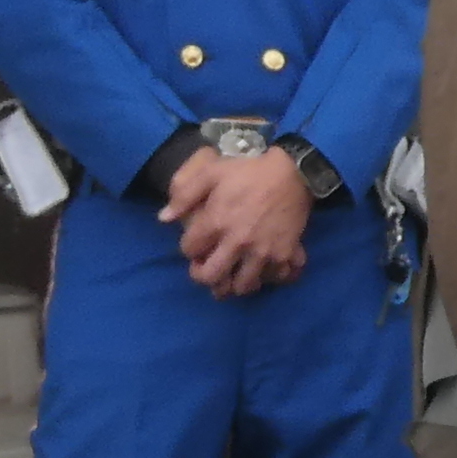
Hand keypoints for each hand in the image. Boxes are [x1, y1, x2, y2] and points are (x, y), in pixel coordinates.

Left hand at [164, 144, 309, 295]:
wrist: (292, 173)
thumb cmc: (249, 171)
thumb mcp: (211, 173)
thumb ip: (185, 195)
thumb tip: (164, 218)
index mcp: (216, 222)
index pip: (189, 250)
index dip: (188, 248)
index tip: (195, 244)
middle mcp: (237, 242)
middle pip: (211, 277)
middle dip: (203, 276)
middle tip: (207, 269)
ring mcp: (262, 252)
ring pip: (242, 286)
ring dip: (234, 283)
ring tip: (233, 274)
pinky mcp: (283, 255)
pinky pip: (273, 279)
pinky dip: (267, 278)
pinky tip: (262, 271)